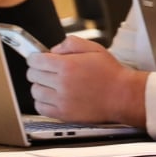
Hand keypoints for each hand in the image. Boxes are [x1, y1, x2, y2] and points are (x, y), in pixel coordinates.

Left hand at [27, 36, 146, 125]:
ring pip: (34, 91)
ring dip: (40, 86)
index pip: (35, 60)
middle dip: (37, 70)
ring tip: (50, 84)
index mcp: (67, 65)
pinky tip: (51, 97)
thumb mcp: (95, 49)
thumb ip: (71, 43)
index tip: (37, 59)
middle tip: (47, 70)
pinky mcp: (63, 114)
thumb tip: (54, 49)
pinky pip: (40, 107)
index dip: (35, 58)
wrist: (123, 95)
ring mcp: (61, 100)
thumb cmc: (111, 74)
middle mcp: (62, 83)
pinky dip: (41, 102)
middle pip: (32, 75)